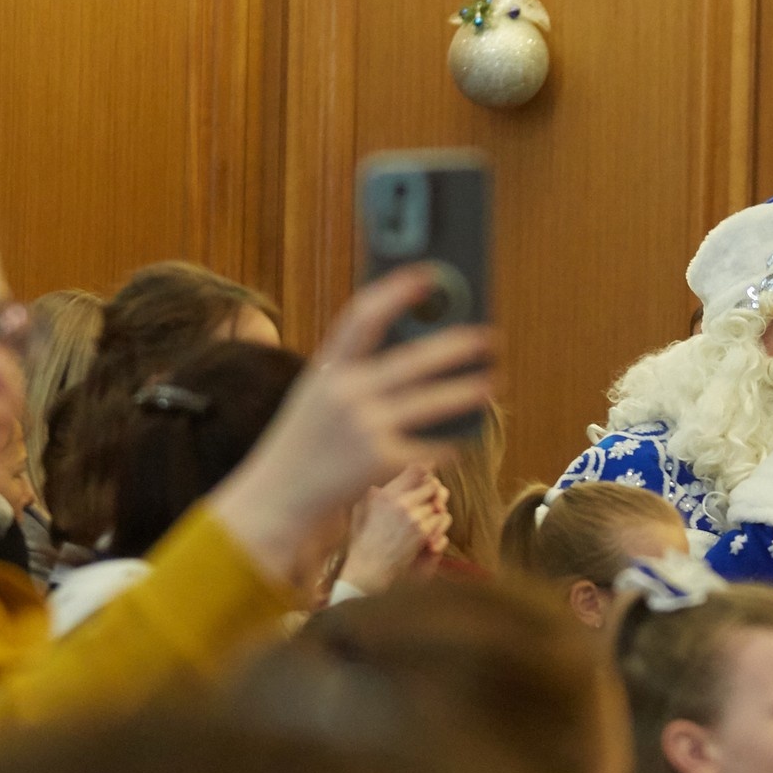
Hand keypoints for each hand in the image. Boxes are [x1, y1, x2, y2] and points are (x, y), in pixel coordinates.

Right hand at [209, 266, 492, 586]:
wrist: (277, 498)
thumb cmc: (306, 444)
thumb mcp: (319, 399)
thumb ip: (357, 375)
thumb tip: (418, 350)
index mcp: (328, 370)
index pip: (363, 317)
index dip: (396, 292)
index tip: (428, 274)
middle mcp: (346, 394)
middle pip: (414, 360)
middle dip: (457, 346)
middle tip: (488, 338)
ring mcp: (365, 428)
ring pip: (433, 403)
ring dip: (469, 391)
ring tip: (494, 382)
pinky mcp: (381, 461)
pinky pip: (431, 446)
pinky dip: (451, 441)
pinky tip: (465, 437)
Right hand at [336, 466, 450, 596]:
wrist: (369, 567)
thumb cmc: (363, 541)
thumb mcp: (361, 510)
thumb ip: (374, 493)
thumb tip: (383, 483)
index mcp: (386, 494)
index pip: (415, 470)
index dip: (426, 469)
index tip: (430, 472)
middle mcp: (401, 502)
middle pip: (432, 485)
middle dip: (433, 492)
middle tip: (431, 499)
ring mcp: (414, 517)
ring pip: (439, 505)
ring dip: (435, 511)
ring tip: (424, 521)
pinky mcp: (424, 533)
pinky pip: (441, 520)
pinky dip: (438, 526)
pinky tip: (427, 533)